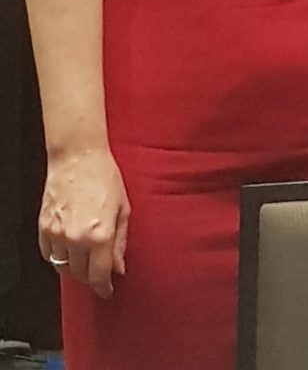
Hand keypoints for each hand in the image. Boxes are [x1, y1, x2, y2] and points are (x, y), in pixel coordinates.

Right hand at [39, 147, 130, 298]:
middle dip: (91, 277)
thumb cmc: (104, 176)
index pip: (100, 276)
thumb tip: (119, 267)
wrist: (78, 156)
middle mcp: (76, 239)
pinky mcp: (43, 227)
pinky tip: (68, 247)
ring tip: (84, 257)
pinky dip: (58, 255)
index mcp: (100, 235)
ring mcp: (57, 234)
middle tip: (98, 272)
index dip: (104, 288)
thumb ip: (121, 242)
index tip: (107, 291)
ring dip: (74, 268)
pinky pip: (48, 254)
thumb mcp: (123, 209)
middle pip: (80, 275)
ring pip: (63, 267)